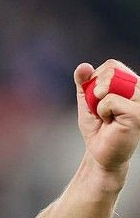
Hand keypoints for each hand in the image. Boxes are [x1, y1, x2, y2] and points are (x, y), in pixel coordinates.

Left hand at [75, 60, 138, 177]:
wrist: (99, 151)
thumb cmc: (97, 127)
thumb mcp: (87, 101)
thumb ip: (84, 83)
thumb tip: (83, 65)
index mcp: (131, 84)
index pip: (112, 65)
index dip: (96, 80)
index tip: (97, 99)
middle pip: (112, 70)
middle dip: (95, 90)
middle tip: (100, 109)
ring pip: (110, 83)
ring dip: (98, 101)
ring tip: (106, 115)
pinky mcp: (138, 113)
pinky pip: (110, 100)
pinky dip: (102, 111)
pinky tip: (110, 122)